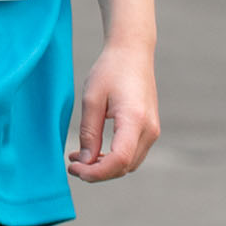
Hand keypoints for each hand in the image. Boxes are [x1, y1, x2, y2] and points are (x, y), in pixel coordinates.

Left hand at [68, 42, 158, 182]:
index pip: (119, 160)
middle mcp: (149, 128)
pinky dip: (114, 159)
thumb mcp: (91, 99)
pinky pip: (133, 154)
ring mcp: (153, 130)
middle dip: (97, 172)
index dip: (95, 172)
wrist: (133, 52)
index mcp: (135, 119)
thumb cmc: (110, 70)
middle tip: (72, 165)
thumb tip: (85, 162)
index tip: (74, 167)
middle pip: (124, 167)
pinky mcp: (150, 129)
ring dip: (105, 167)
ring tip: (80, 158)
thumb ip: (89, 133)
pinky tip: (95, 151)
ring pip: (129, 164)